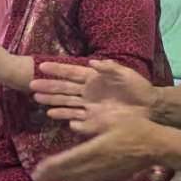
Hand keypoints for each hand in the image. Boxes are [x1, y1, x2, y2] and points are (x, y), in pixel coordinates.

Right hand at [30, 59, 155, 122]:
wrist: (149, 107)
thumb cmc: (138, 88)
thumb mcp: (126, 74)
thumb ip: (110, 68)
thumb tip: (93, 62)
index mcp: (94, 78)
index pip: (72, 72)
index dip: (57, 69)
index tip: (41, 65)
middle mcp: (88, 91)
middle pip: (64, 87)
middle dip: (48, 85)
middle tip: (31, 84)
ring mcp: (89, 105)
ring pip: (66, 101)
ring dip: (51, 99)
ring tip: (36, 97)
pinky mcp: (93, 118)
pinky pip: (75, 116)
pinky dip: (63, 114)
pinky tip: (51, 113)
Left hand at [32, 109, 158, 180]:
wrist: (156, 146)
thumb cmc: (136, 128)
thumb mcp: (112, 119)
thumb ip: (92, 124)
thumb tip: (73, 123)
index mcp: (95, 149)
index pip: (68, 160)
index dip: (51, 167)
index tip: (36, 171)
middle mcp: (97, 164)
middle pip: (70, 173)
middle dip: (52, 176)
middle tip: (36, 178)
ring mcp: (105, 172)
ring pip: (78, 178)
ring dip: (62, 179)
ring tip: (48, 180)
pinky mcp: (111, 174)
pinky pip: (88, 179)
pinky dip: (76, 179)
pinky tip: (71, 179)